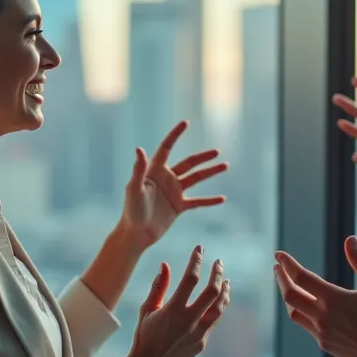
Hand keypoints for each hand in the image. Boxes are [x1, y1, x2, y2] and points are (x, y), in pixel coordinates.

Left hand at [120, 121, 227, 247]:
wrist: (136, 233)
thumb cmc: (131, 210)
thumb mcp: (134, 188)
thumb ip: (138, 169)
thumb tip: (140, 149)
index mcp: (154, 170)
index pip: (167, 148)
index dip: (175, 135)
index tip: (186, 123)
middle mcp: (166, 178)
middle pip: (188, 163)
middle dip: (203, 157)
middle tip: (217, 151)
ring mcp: (173, 192)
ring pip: (196, 178)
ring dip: (210, 172)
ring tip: (225, 165)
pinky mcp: (178, 206)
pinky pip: (197, 201)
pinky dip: (209, 200)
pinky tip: (222, 198)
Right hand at [125, 246, 230, 356]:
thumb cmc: (144, 335)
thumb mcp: (147, 309)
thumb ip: (158, 287)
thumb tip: (166, 265)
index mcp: (173, 309)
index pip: (190, 279)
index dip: (196, 261)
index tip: (200, 249)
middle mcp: (189, 320)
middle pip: (212, 291)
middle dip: (217, 273)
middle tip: (219, 262)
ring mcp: (198, 333)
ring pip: (220, 307)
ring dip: (224, 291)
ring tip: (226, 280)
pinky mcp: (202, 343)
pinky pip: (214, 321)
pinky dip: (218, 308)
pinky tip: (219, 300)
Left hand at [273, 236, 356, 356]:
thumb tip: (350, 239)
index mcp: (333, 299)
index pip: (301, 277)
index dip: (288, 264)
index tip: (279, 254)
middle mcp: (322, 316)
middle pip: (290, 295)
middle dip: (281, 279)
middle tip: (277, 268)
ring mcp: (321, 332)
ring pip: (293, 312)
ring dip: (288, 297)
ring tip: (287, 286)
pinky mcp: (324, 344)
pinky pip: (306, 326)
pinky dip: (302, 312)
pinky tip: (307, 307)